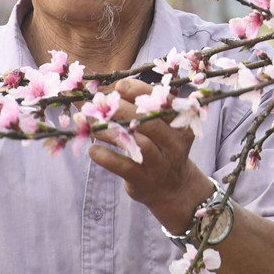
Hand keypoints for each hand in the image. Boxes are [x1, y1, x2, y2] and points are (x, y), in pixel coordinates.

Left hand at [88, 77, 209, 231]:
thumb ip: (144, 109)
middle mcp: (175, 143)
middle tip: (101, 104)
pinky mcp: (145, 181)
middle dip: (124, 110)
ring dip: (113, 132)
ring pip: (140, 144)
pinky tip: (93, 150)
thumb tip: (113, 90)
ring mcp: (161, 163)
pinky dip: (107, 157)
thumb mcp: (162, 128)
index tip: (120, 86)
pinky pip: (126, 167)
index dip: (141, 92)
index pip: (163, 103)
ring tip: (92, 124)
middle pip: (151, 123)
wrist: (172, 187)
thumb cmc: (160, 147)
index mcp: (181, 123)